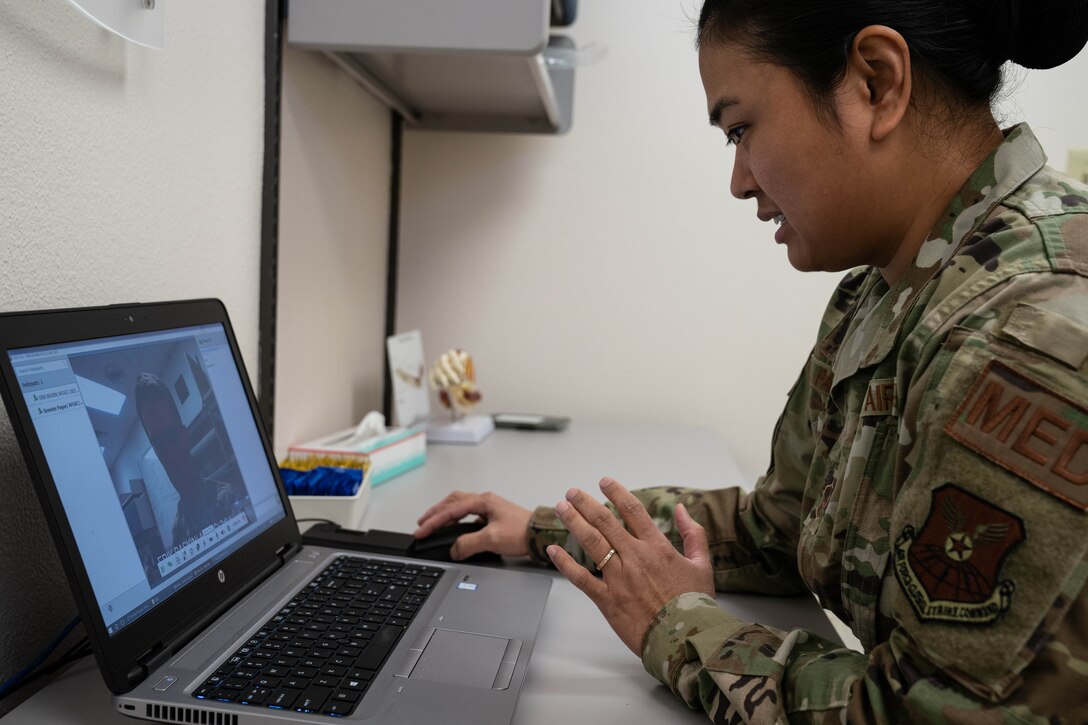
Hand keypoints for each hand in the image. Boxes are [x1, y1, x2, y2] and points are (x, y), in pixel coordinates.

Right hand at [414, 491, 531, 559]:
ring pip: (460, 507)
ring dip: (445, 514)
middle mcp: (485, 501)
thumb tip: (454, 550)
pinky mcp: (493, 516)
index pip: (450, 510)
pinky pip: (469, 515)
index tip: (421, 530)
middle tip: (422, 523)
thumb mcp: (491, 539)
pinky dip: (457, 520)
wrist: (541, 534)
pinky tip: (456, 529)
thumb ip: (468, 544)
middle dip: (435, 513)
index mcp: (483, 502)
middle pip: (452, 502)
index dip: (433, 521)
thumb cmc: (522, 532)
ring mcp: (489, 508)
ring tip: (434, 524)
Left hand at [547, 477, 713, 654]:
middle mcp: (635, 557)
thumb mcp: (703, 565)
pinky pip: (581, 578)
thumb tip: (681, 509)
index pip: (633, 511)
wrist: (685, 639)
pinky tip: (553, 549)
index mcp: (657, 547)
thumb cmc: (695, 604)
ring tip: (561, 508)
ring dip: (574, 522)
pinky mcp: (607, 600)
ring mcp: (619, 578)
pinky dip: (565, 563)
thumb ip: (694, 534)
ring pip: (591, 543)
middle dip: (585, 503)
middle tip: (572, 492)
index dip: (616, 493)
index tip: (604, 481)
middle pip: (605, 522)